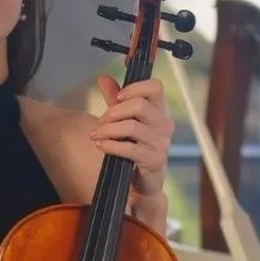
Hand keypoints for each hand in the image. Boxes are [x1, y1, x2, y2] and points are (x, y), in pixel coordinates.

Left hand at [90, 75, 173, 198]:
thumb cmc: (133, 146)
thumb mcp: (123, 119)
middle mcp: (164, 124)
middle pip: (139, 105)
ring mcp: (161, 143)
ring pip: (131, 126)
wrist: (141, 182)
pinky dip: (110, 145)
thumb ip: (114, 98)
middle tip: (100, 122)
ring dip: (108, 130)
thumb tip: (103, 78)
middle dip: (114, 112)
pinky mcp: (155, 160)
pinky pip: (129, 148)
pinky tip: (100, 145)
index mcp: (159, 110)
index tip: (118, 95)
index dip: (135, 87)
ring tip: (95, 135)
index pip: (155, 87)